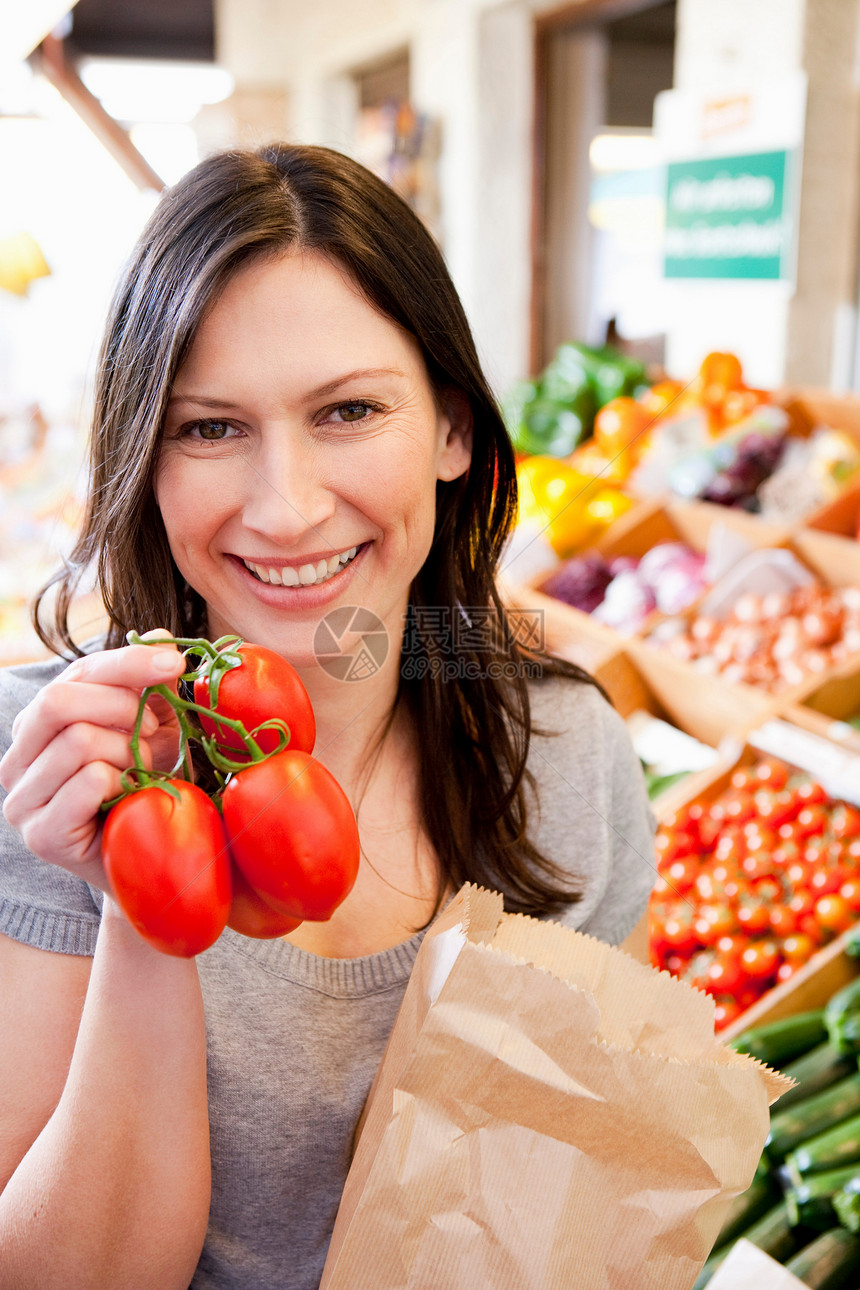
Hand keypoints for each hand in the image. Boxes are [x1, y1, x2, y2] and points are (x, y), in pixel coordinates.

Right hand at [0, 640, 185, 892]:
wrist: (150, 866)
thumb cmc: (148, 790)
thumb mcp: (154, 730)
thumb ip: (150, 685)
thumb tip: (158, 636)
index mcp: (38, 724)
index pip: (75, 674)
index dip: (127, 662)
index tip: (175, 662)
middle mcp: (17, 758)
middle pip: (60, 701)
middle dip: (122, 708)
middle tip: (157, 732)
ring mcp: (21, 800)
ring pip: (78, 740)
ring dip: (128, 753)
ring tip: (143, 774)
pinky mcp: (41, 835)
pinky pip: (87, 782)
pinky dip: (121, 783)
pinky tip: (129, 798)